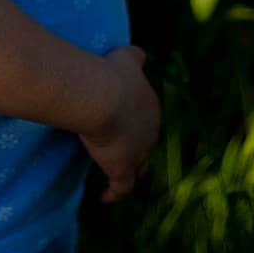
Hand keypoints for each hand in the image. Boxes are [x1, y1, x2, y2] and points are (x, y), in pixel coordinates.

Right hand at [78, 45, 161, 203]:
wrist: (102, 96)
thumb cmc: (111, 74)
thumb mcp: (125, 58)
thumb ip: (134, 56)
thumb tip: (140, 54)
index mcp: (151, 107)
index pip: (146, 119)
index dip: (136, 123)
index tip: (123, 125)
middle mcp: (150, 132)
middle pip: (146, 145)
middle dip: (136, 148)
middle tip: (120, 150)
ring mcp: (138, 153)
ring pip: (139, 168)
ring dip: (130, 172)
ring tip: (117, 176)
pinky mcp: (122, 169)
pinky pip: (122, 187)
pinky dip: (114, 194)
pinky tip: (105, 198)